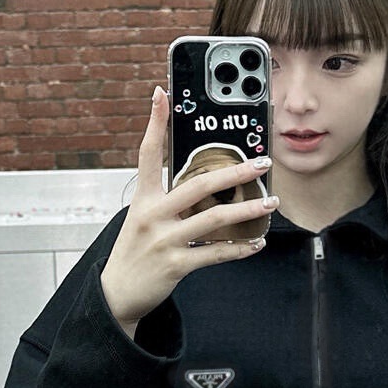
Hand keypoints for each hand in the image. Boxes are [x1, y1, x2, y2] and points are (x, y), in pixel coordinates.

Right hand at [99, 86, 275, 335]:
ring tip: (270, 202)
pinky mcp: (175, 265)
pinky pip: (216, 253)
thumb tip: (206, 183)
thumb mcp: (144, 218)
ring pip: (214, 219)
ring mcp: (164, 240)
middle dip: (234, 171)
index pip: (148, 153)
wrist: (117, 293)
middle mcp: (153, 215)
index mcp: (144, 198)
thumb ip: (169, 200)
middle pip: (198, 185)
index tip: (162, 94)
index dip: (155, 122)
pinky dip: (240, 249)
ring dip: (248, 210)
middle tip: (261, 163)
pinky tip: (257, 243)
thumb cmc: (136, 251)